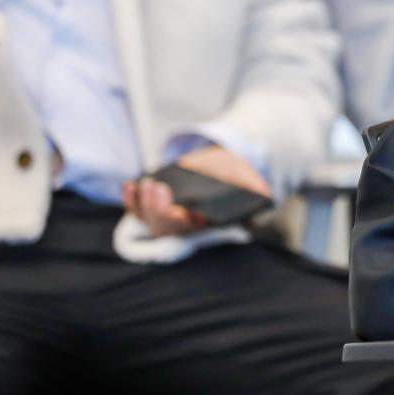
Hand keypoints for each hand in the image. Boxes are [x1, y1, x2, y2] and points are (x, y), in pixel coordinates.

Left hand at [121, 145, 270, 236]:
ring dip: (144, 204)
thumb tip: (263, 193)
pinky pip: (137, 208)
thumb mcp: (248, 178)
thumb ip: (255, 188)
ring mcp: (166, 214)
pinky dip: (131, 199)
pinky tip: (130, 185)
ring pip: (149, 219)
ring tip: (146, 184)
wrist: (221, 164)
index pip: (192, 230)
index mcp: (208, 223)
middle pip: (165, 227)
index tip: (182, 212)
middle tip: (159, 189)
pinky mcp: (154, 203)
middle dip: (159, 210)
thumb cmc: (234, 175)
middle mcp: (185, 223)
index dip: (183, 224)